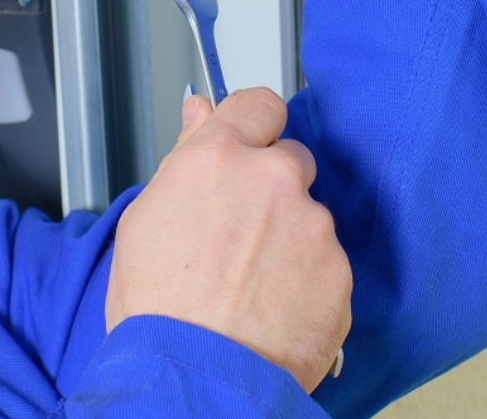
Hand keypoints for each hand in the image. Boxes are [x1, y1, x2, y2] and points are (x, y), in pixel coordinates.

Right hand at [106, 88, 351, 390]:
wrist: (195, 380)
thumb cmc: (158, 310)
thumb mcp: (146, 219)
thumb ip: (184, 155)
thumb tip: (199, 111)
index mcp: (219, 158)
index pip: (259, 105)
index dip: (254, 128)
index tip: (250, 148)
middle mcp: (274, 180)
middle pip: (291, 160)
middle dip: (273, 190)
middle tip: (241, 236)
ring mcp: (313, 226)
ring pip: (310, 217)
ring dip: (291, 240)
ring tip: (252, 286)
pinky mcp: (340, 272)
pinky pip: (328, 264)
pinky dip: (309, 282)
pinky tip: (274, 309)